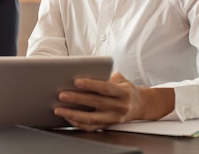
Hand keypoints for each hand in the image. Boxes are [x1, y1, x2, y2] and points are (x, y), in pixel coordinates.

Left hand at [53, 73, 173, 131]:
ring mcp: (113, 119)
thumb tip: (82, 72)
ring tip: (58, 109)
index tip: (76, 81)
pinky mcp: (108, 126)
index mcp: (123, 93)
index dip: (91, 84)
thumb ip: (104, 76)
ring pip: (91, 118)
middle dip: (76, 99)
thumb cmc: (124, 88)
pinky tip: (66, 117)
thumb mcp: (120, 79)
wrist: (140, 105)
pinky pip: (91, 127)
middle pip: (95, 103)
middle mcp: (119, 107)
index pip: (105, 88)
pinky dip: (77, 123)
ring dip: (73, 114)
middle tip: (60, 95)